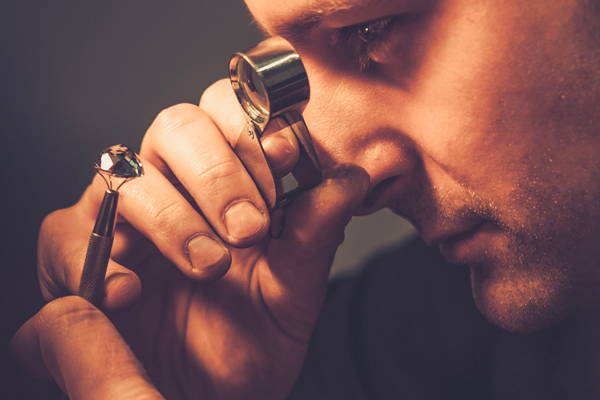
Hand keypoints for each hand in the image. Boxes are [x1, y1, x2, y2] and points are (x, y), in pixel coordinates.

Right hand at [14, 80, 368, 398]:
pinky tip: (134, 291)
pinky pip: (67, 233)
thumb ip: (316, 233)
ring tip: (209, 266)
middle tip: (249, 226)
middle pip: (177, 126)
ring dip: (172, 217)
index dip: (255, 125)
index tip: (286, 155)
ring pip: (125, 175)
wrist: (205, 396)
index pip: (231, 112)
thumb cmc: (249, 338)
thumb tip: (352, 177)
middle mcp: (172, 183)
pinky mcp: (79, 254)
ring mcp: (122, 215)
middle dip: (217, 170)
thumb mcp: (292, 291)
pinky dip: (99, 256)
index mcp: (226, 178)